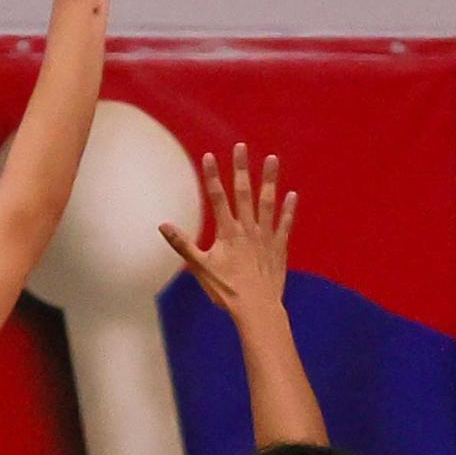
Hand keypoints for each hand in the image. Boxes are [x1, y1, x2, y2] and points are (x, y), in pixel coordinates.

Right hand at [160, 145, 296, 326]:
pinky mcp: (279, 247)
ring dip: (269, 180)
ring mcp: (266, 236)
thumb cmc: (227, 290)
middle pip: (243, 193)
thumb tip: (163, 226)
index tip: (209, 156)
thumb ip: (183, 245)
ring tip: (272, 159)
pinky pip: (285, 224)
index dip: (212, 176)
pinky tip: (292, 194)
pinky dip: (288, 209)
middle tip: (241, 146)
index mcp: (228, 232)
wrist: (257, 308)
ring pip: (268, 202)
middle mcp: (248, 229)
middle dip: (241, 168)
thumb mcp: (200, 268)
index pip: (218, 198)